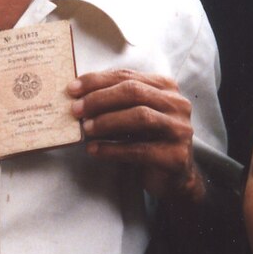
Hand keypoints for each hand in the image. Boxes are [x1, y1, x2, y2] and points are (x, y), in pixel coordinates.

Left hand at [68, 69, 204, 202]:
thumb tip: (78, 95)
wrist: (172, 177)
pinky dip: (112, 149)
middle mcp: (177, 104)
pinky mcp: (175, 156)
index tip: (72, 89)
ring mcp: (180, 129)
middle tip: (76, 109)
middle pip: (134, 92)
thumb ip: (115, 102)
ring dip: (107, 121)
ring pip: (140, 116)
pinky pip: (139, 149)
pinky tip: (94, 150)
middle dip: (100, 99)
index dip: (97, 80)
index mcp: (166, 87)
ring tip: (85, 129)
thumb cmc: (147, 141)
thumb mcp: (132, 115)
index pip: (127, 76)